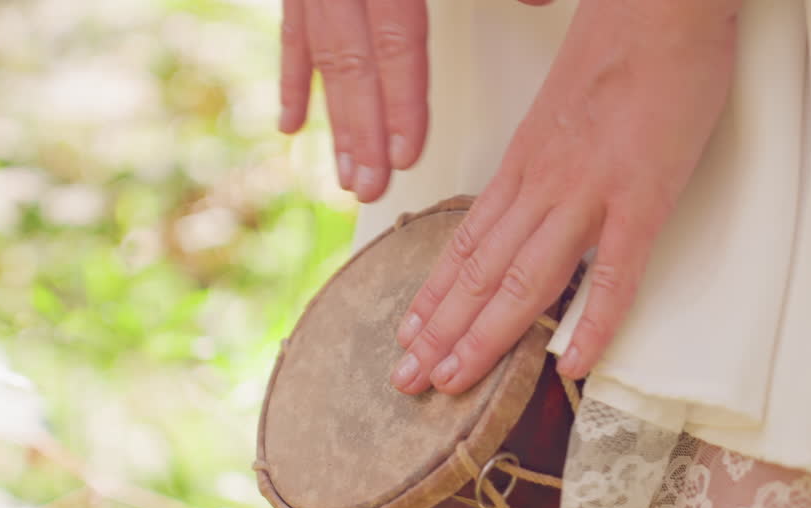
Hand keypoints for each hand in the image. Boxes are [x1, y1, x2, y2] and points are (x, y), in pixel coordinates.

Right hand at [278, 0, 428, 202]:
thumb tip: (519, 7)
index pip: (395, 43)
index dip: (401, 103)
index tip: (405, 155)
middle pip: (354, 66)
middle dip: (365, 135)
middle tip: (372, 187)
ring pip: (324, 59)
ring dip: (337, 123)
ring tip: (346, 174)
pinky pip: (291, 34)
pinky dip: (292, 83)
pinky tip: (292, 125)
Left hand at [390, 0, 740, 394]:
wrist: (664, 1)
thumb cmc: (623, 39)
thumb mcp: (564, 103)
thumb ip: (548, 152)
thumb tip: (540, 186)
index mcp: (524, 161)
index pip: (467, 243)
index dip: (435, 295)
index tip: (410, 333)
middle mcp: (543, 182)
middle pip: (481, 271)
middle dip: (441, 330)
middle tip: (409, 378)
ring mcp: (591, 192)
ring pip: (526, 279)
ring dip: (485, 335)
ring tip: (453, 381)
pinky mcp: (644, 196)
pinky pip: (617, 274)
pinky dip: (593, 323)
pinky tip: (570, 363)